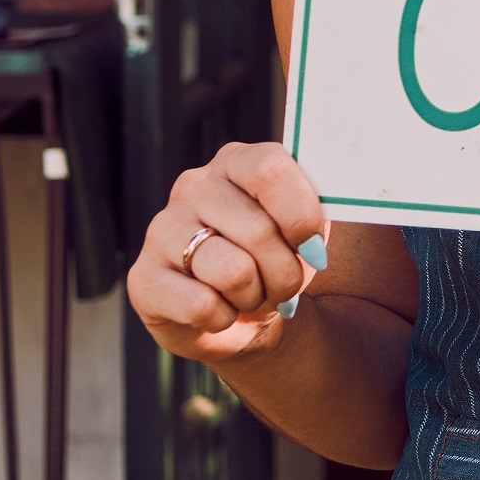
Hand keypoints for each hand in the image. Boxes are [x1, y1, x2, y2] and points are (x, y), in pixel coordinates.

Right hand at [127, 141, 326, 364]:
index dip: (300, 215)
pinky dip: (223, 318)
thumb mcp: (305, 230)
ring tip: (249, 293)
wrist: (245, 316)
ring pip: (232, 271)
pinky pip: (201, 306)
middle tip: (284, 284)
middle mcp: (194, 186)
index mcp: (237, 161)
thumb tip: (335, 212)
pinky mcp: (143, 277)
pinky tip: (218, 309)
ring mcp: (162, 229)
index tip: (312, 246)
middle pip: (258, 230)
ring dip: (254, 296)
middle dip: (285, 272)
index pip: (270, 169)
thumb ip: (316, 210)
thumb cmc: (278, 262)